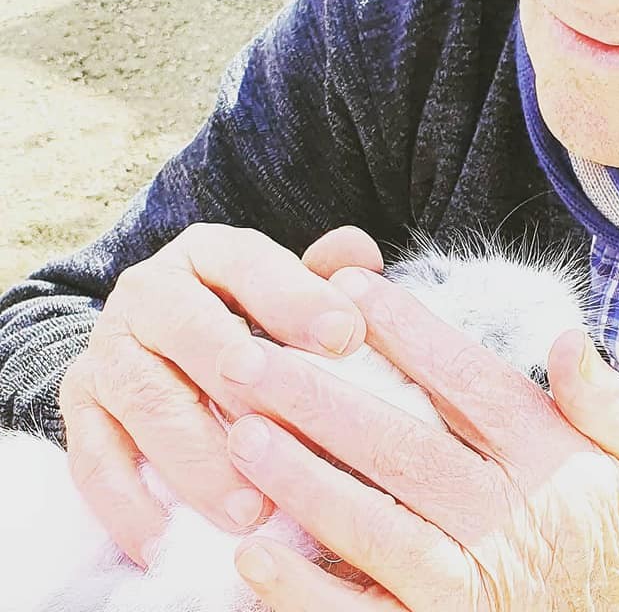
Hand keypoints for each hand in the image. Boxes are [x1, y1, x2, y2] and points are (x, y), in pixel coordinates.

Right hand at [58, 223, 375, 567]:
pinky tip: (168, 543)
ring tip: (252, 510)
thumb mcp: (293, 284)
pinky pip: (94, 459)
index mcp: (209, 252)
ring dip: (198, 460)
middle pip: (189, 330)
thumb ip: (333, 272)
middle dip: (242, 382)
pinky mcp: (81, 408)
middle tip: (288, 428)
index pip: (250, 264)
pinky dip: (128, 505)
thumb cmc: (255, 313)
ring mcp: (110, 350)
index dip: (298, 299)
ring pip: (147, 402)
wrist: (164, 335)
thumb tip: (359, 264)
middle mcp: (149, 292)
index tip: (347, 338)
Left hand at [218, 259, 618, 610]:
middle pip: (400, 444)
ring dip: (299, 478)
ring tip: (240, 431)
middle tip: (249, 355)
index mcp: (549, 462)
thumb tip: (567, 338)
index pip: (466, 380)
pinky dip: (306, 592)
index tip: (348, 286)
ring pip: (372, 525)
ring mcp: (470, 592)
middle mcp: (506, 521)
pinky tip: (253, 555)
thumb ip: (611, 406)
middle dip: (319, 396)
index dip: (404, 328)